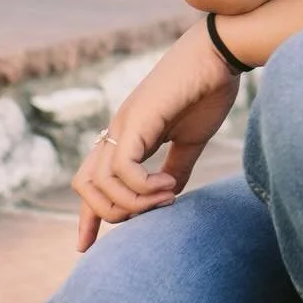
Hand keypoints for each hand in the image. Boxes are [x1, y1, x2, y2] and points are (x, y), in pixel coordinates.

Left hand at [72, 23, 242, 252]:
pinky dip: (144, 185)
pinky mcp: (137, 120)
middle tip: (151, 215)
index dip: (87, 216)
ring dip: (134, 201)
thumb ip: (177, 167)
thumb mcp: (190, 140)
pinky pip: (123, 167)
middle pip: (84, 185)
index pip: (92, 180)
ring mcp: (124, 124)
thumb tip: (168, 197)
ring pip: (101, 182)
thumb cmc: (207, 91)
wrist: (218, 56)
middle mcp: (117, 131)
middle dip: (109, 213)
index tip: (85, 247)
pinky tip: (170, 183)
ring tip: (169, 196)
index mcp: (126, 136)